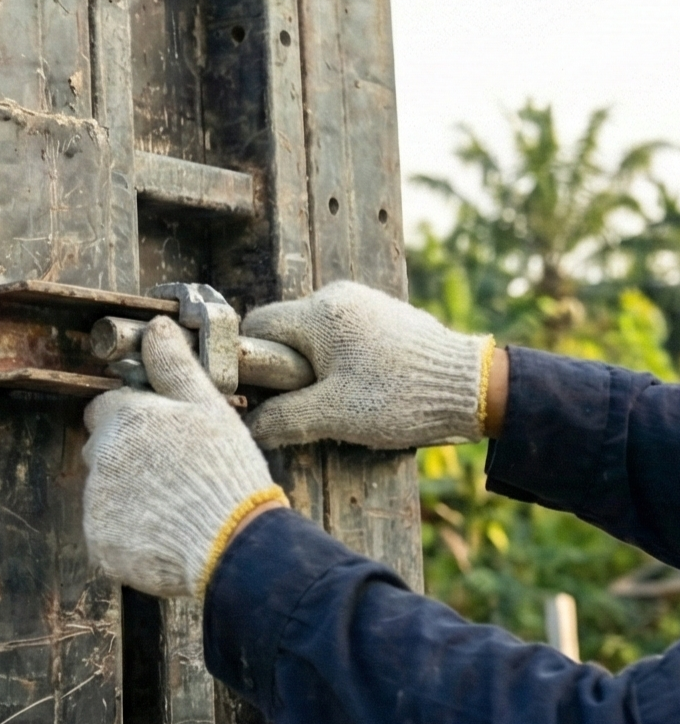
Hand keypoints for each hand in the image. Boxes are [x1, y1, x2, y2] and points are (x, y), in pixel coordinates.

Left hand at [82, 317, 285, 597]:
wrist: (234, 545)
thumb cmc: (227, 472)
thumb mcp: (208, 408)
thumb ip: (174, 366)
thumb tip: (157, 326)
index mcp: (123, 419)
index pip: (105, 409)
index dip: (132, 421)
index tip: (161, 439)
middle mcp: (100, 457)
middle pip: (100, 449)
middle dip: (126, 457)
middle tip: (172, 475)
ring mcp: (96, 503)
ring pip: (102, 491)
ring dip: (127, 496)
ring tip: (174, 507)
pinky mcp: (99, 542)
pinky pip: (105, 531)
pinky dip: (127, 534)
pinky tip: (163, 534)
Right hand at [242, 280, 493, 450]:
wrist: (474, 387)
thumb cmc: (401, 398)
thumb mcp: (334, 416)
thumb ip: (283, 418)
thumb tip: (249, 427)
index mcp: (318, 314)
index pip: (258, 326)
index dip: (251, 361)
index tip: (264, 391)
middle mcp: (337, 296)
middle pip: (287, 329)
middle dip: (289, 366)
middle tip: (310, 400)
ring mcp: (363, 301)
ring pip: (316, 333)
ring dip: (318, 364)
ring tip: (344, 396)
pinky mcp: (384, 311)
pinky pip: (345, 332)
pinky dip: (343, 357)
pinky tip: (366, 384)